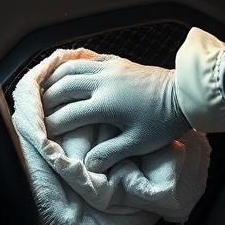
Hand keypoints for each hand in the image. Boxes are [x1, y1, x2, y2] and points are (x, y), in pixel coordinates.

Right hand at [41, 55, 191, 172]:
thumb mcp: (138, 143)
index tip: (44, 134)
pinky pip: (89, 59)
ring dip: (55, 78)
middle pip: (63, 86)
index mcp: (105, 105)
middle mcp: (102, 82)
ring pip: (72, 68)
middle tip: (39, 111)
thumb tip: (89, 164)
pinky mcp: (119, 62)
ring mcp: (110, 68)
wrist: (186, 95)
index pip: (67, 115)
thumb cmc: (163, 122)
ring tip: (46, 89)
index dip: (52, 125)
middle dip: (47, 100)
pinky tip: (68, 70)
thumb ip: (111, 153)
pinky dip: (73, 64)